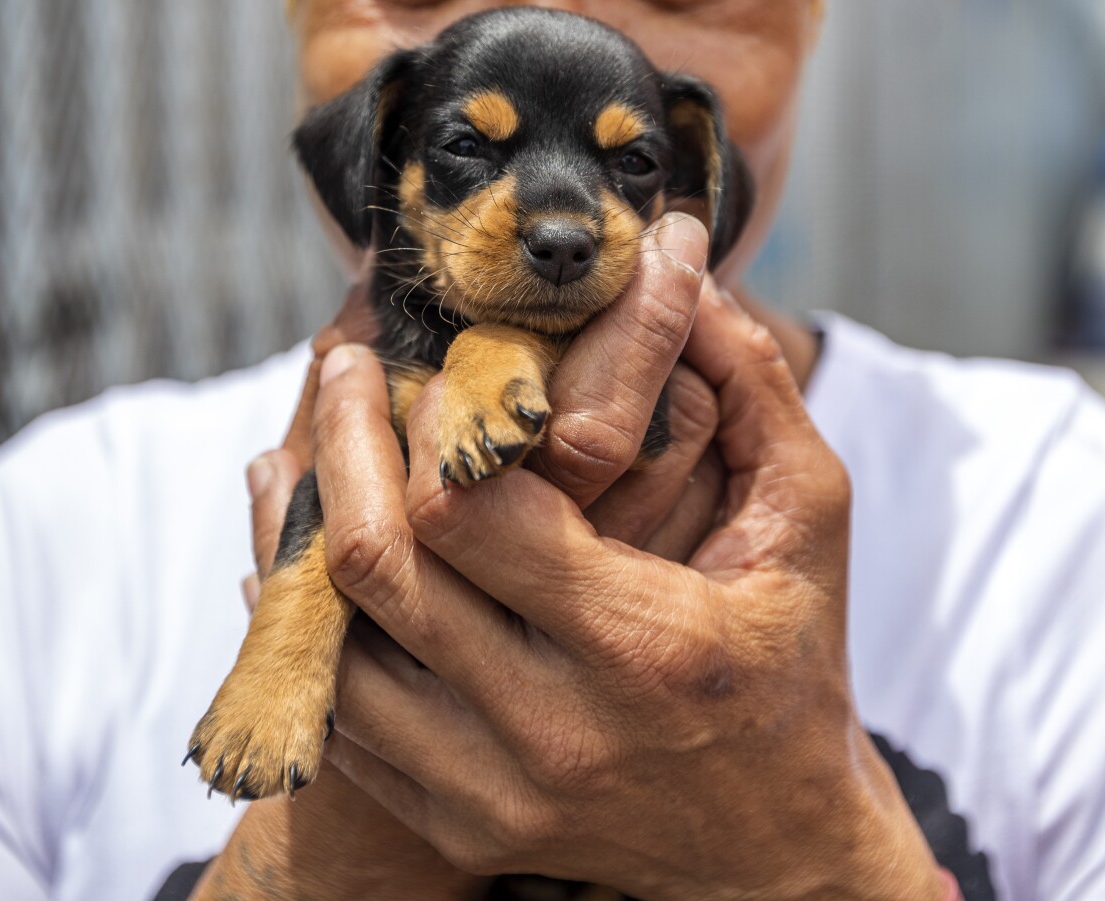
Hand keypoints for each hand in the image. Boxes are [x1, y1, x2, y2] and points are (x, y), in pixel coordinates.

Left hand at [196, 229, 732, 899]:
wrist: (779, 851)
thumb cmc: (796, 665)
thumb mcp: (809, 518)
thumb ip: (753, 385)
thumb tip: (680, 261)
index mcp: (644, 644)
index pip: (470, 514)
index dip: (424, 422)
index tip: (413, 358)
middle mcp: (554, 730)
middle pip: (379, 571)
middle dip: (337, 448)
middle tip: (341, 376)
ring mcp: (494, 792)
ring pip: (332, 652)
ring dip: (295, 543)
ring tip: (295, 462)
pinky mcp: (458, 827)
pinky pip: (341, 725)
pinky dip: (307, 637)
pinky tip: (305, 569)